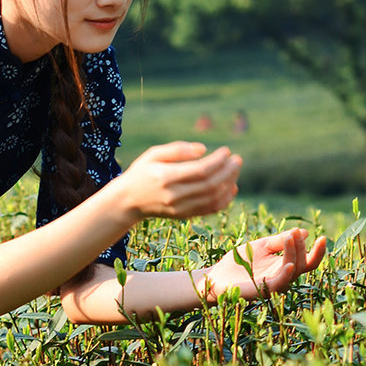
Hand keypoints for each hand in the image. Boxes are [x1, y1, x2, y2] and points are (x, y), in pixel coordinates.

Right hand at [122, 141, 240, 220]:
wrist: (128, 201)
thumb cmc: (142, 173)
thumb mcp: (153, 154)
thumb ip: (177, 149)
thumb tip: (203, 149)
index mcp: (165, 178)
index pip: (200, 171)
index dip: (218, 161)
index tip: (226, 151)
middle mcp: (174, 196)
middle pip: (210, 185)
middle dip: (228, 171)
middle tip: (237, 160)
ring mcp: (180, 208)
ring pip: (213, 198)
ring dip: (229, 184)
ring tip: (234, 170)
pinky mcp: (184, 216)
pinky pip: (210, 209)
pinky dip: (225, 200)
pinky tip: (231, 188)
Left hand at [204, 228, 326, 301]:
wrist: (217, 276)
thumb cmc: (240, 262)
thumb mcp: (263, 245)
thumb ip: (281, 240)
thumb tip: (304, 233)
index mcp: (285, 267)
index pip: (308, 261)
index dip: (317, 251)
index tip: (322, 237)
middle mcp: (283, 278)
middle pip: (303, 263)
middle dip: (300, 247)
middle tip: (292, 234)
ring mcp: (274, 286)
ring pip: (293, 270)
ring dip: (294, 253)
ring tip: (289, 238)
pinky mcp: (263, 291)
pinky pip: (280, 283)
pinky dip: (286, 274)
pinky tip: (289, 264)